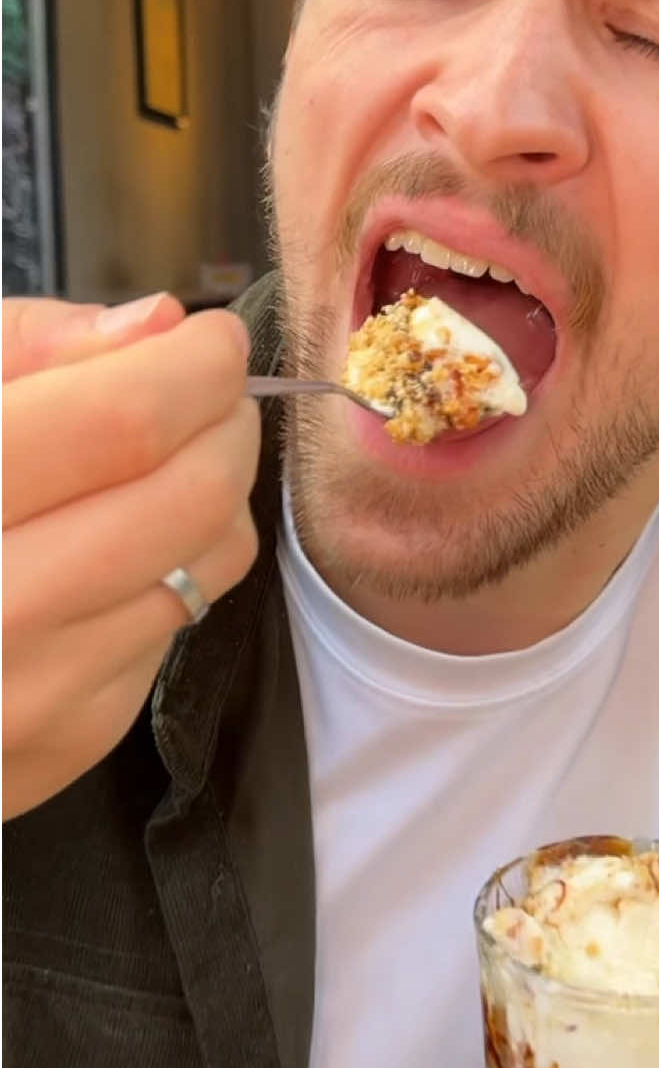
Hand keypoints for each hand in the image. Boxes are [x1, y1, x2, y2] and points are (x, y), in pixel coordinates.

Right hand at [3, 293, 260, 818]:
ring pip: (209, 567)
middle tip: (208, 394)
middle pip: (188, 500)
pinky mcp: (63, 742)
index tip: (209, 341)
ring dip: (215, 498)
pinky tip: (106, 553)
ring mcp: (27, 698)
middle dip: (226, 424)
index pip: (120, 425)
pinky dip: (169, 573)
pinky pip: (172, 629)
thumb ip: (22, 346)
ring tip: (162, 464)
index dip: (193, 368)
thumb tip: (155, 326)